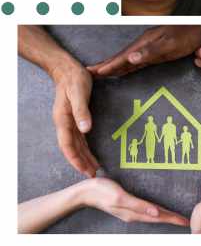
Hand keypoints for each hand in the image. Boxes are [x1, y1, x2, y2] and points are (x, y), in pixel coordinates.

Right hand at [51, 59, 99, 176]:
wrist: (67, 69)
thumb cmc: (74, 80)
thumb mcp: (79, 94)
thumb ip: (82, 111)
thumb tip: (85, 130)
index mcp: (63, 120)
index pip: (67, 145)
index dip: (75, 159)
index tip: (85, 170)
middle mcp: (64, 123)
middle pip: (71, 149)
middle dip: (81, 163)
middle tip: (92, 175)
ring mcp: (68, 121)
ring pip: (75, 145)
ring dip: (83, 157)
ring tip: (93, 169)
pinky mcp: (74, 118)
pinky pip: (78, 138)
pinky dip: (84, 148)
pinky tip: (89, 153)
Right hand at [82, 177, 188, 225]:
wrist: (85, 192)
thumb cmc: (102, 191)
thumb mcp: (120, 197)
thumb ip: (138, 205)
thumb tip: (155, 212)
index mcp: (134, 213)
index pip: (158, 217)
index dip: (172, 218)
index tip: (184, 221)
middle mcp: (133, 214)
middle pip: (157, 218)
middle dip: (171, 219)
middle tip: (185, 221)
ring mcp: (130, 211)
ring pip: (152, 216)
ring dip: (165, 216)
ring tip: (175, 217)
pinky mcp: (126, 206)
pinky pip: (145, 211)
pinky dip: (154, 212)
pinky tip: (157, 210)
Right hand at [87, 25, 200, 77]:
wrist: (200, 25)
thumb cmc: (187, 35)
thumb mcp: (170, 45)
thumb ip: (150, 51)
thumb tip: (130, 59)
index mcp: (144, 44)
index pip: (122, 57)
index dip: (108, 65)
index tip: (94, 72)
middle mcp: (144, 45)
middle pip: (120, 57)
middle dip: (105, 65)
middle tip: (89, 73)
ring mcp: (149, 47)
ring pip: (127, 58)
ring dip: (114, 65)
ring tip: (100, 72)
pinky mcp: (156, 50)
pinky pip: (137, 59)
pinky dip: (127, 65)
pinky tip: (124, 68)